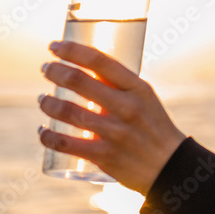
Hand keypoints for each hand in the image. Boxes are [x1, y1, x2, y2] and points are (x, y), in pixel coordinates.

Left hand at [38, 40, 185, 194]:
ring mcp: (115, 132)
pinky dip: (47, 136)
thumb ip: (119, 86)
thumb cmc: (154, 128)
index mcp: (138, 89)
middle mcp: (127, 107)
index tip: (54, 46)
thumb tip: (85, 70)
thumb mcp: (145, 100)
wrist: (171, 167)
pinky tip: (43, 131)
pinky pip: (65, 143)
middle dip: (54, 71)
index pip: (100, 61)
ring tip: (43, 99)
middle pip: (78, 81)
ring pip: (67, 111)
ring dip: (48, 102)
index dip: (72, 50)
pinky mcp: (105, 156)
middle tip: (46, 69)